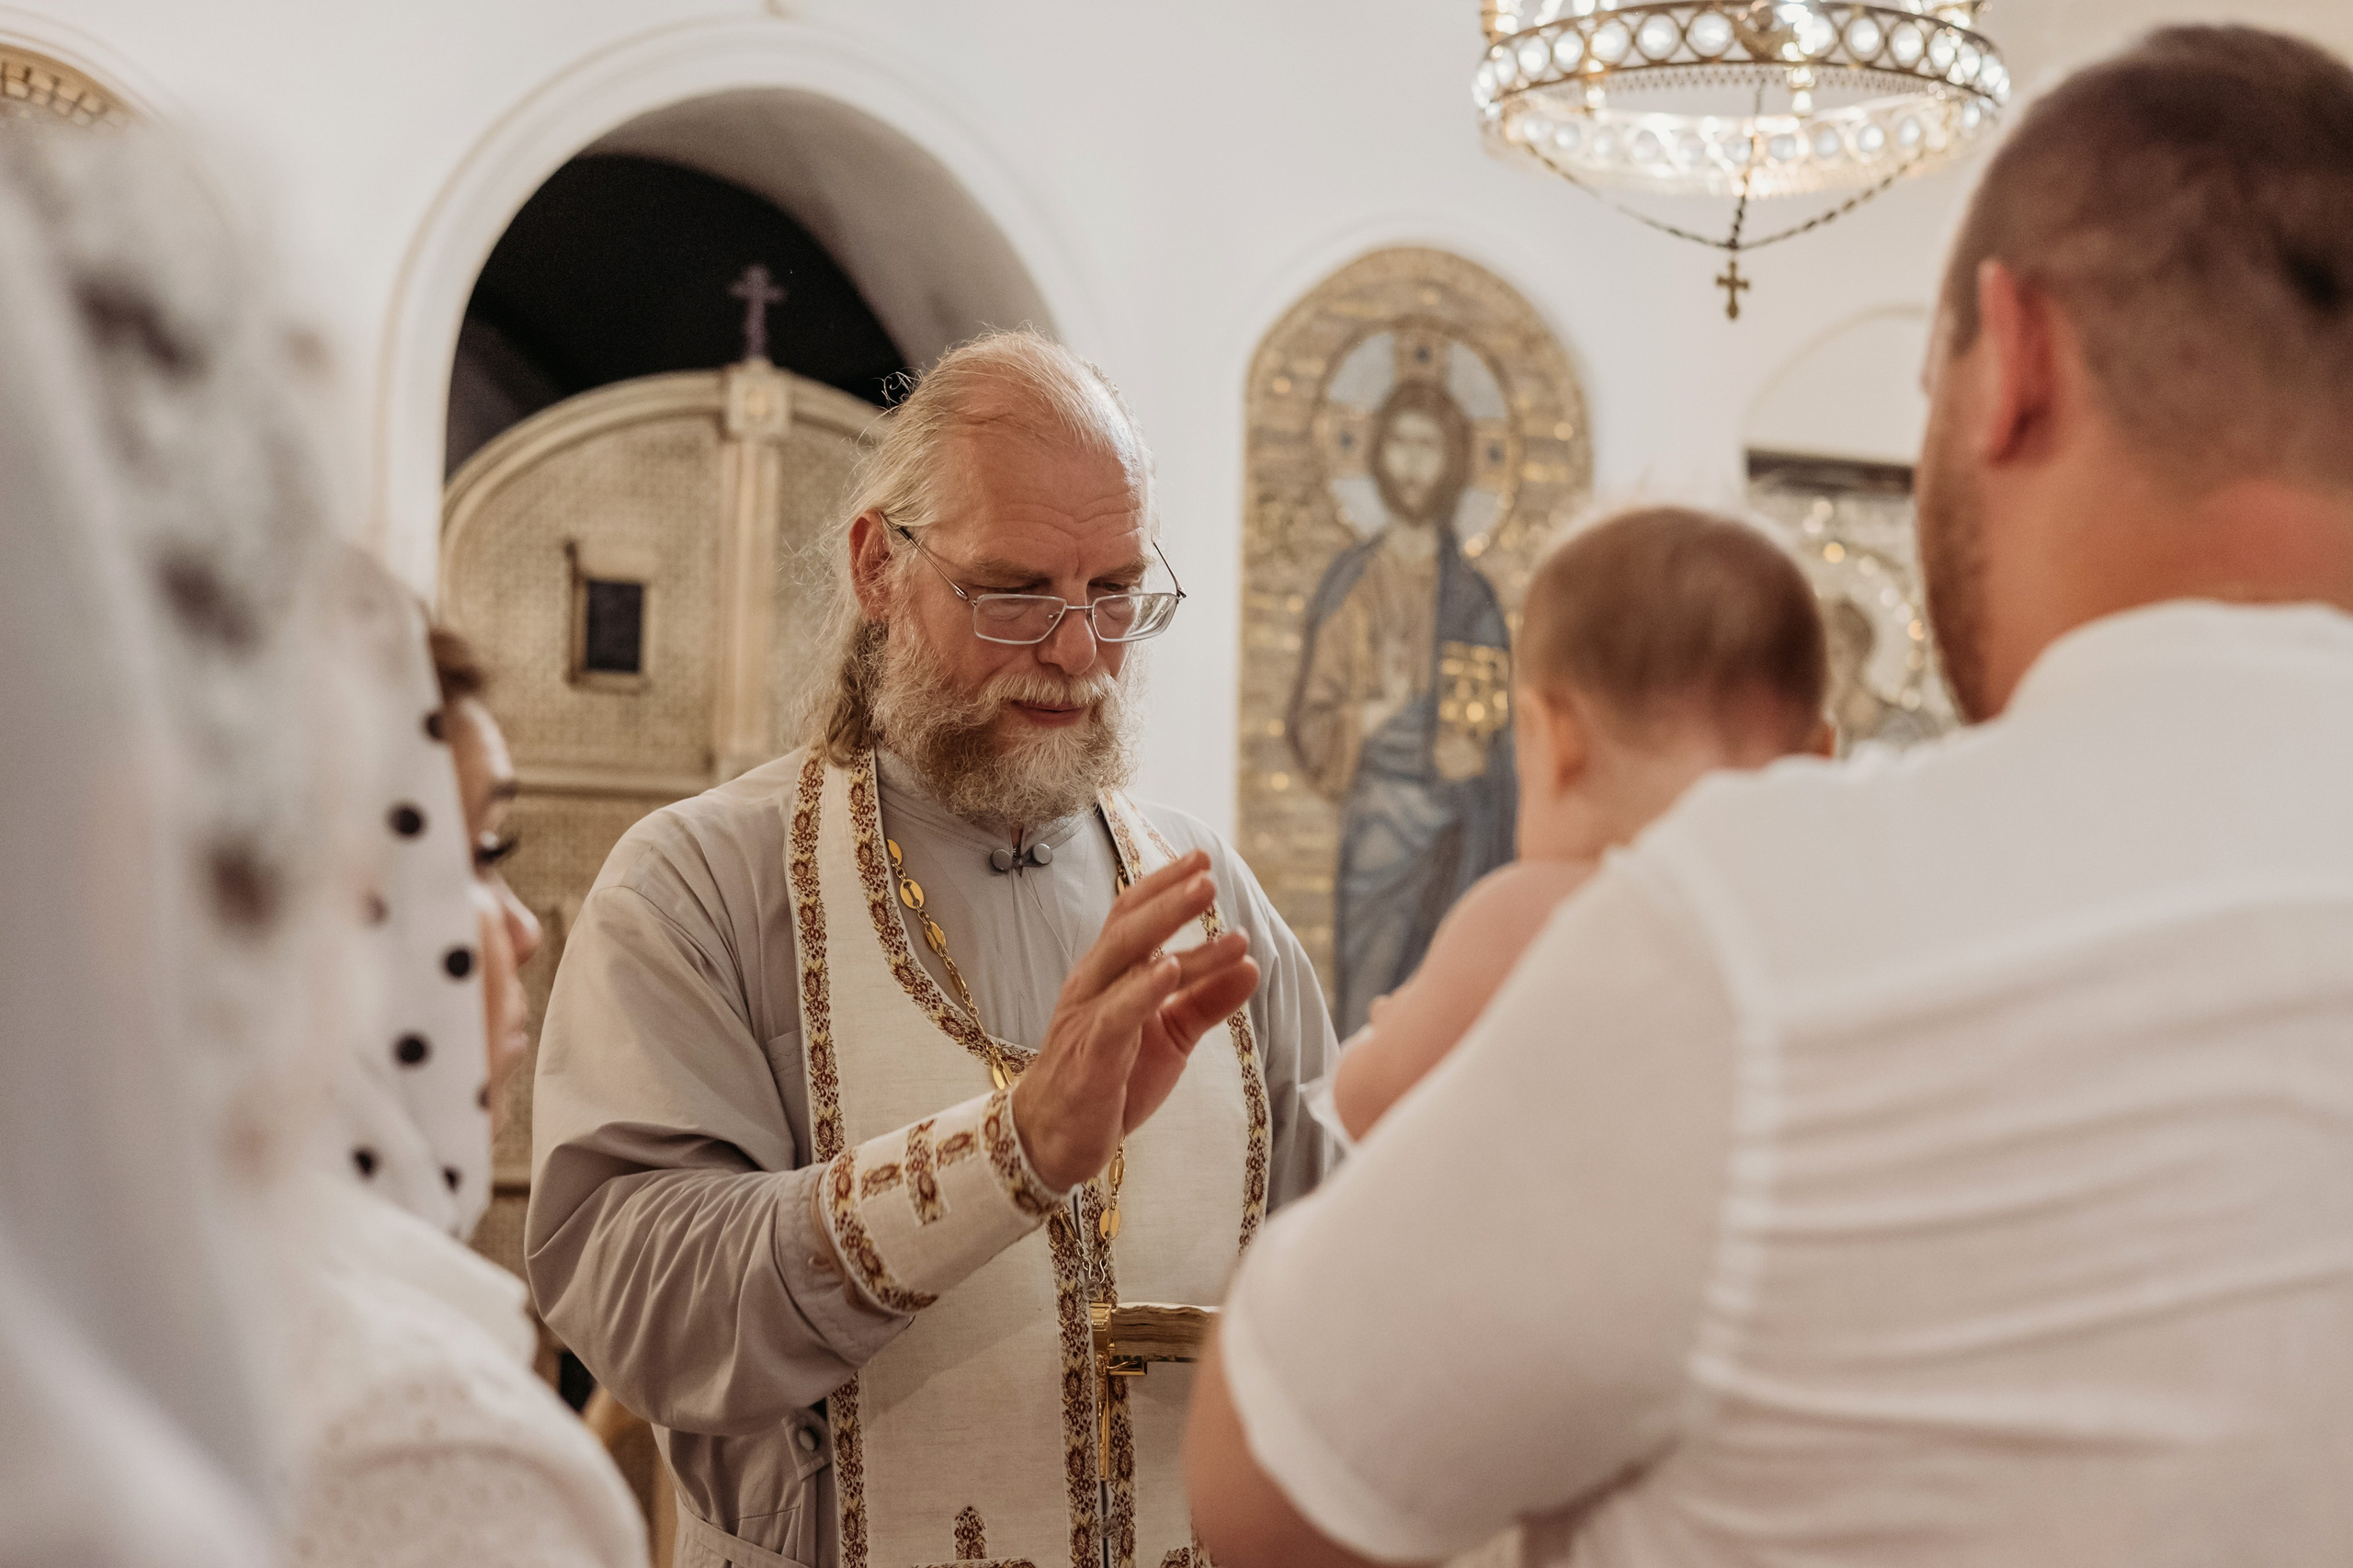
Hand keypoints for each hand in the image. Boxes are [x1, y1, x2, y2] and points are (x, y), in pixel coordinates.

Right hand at [1010, 851, 1259, 1190]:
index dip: (1164, 886)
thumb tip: (1252, 964)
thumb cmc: (1110, 1081)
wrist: (1056, 1139)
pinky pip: (1117, 1014)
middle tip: (1208, 873)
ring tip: (1204, 899)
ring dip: (1166, 925)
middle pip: (1128, 926)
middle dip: (1169, 895)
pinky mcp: (1092, 1055)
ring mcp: (1089, 1017)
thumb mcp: (1170, 1036)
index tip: (1202, 862)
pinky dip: (1143, 988)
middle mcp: (1094, 985)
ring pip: (1125, 958)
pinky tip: (1169, 969)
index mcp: (1109, 976)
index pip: (1131, 917)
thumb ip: (1207, 1000)